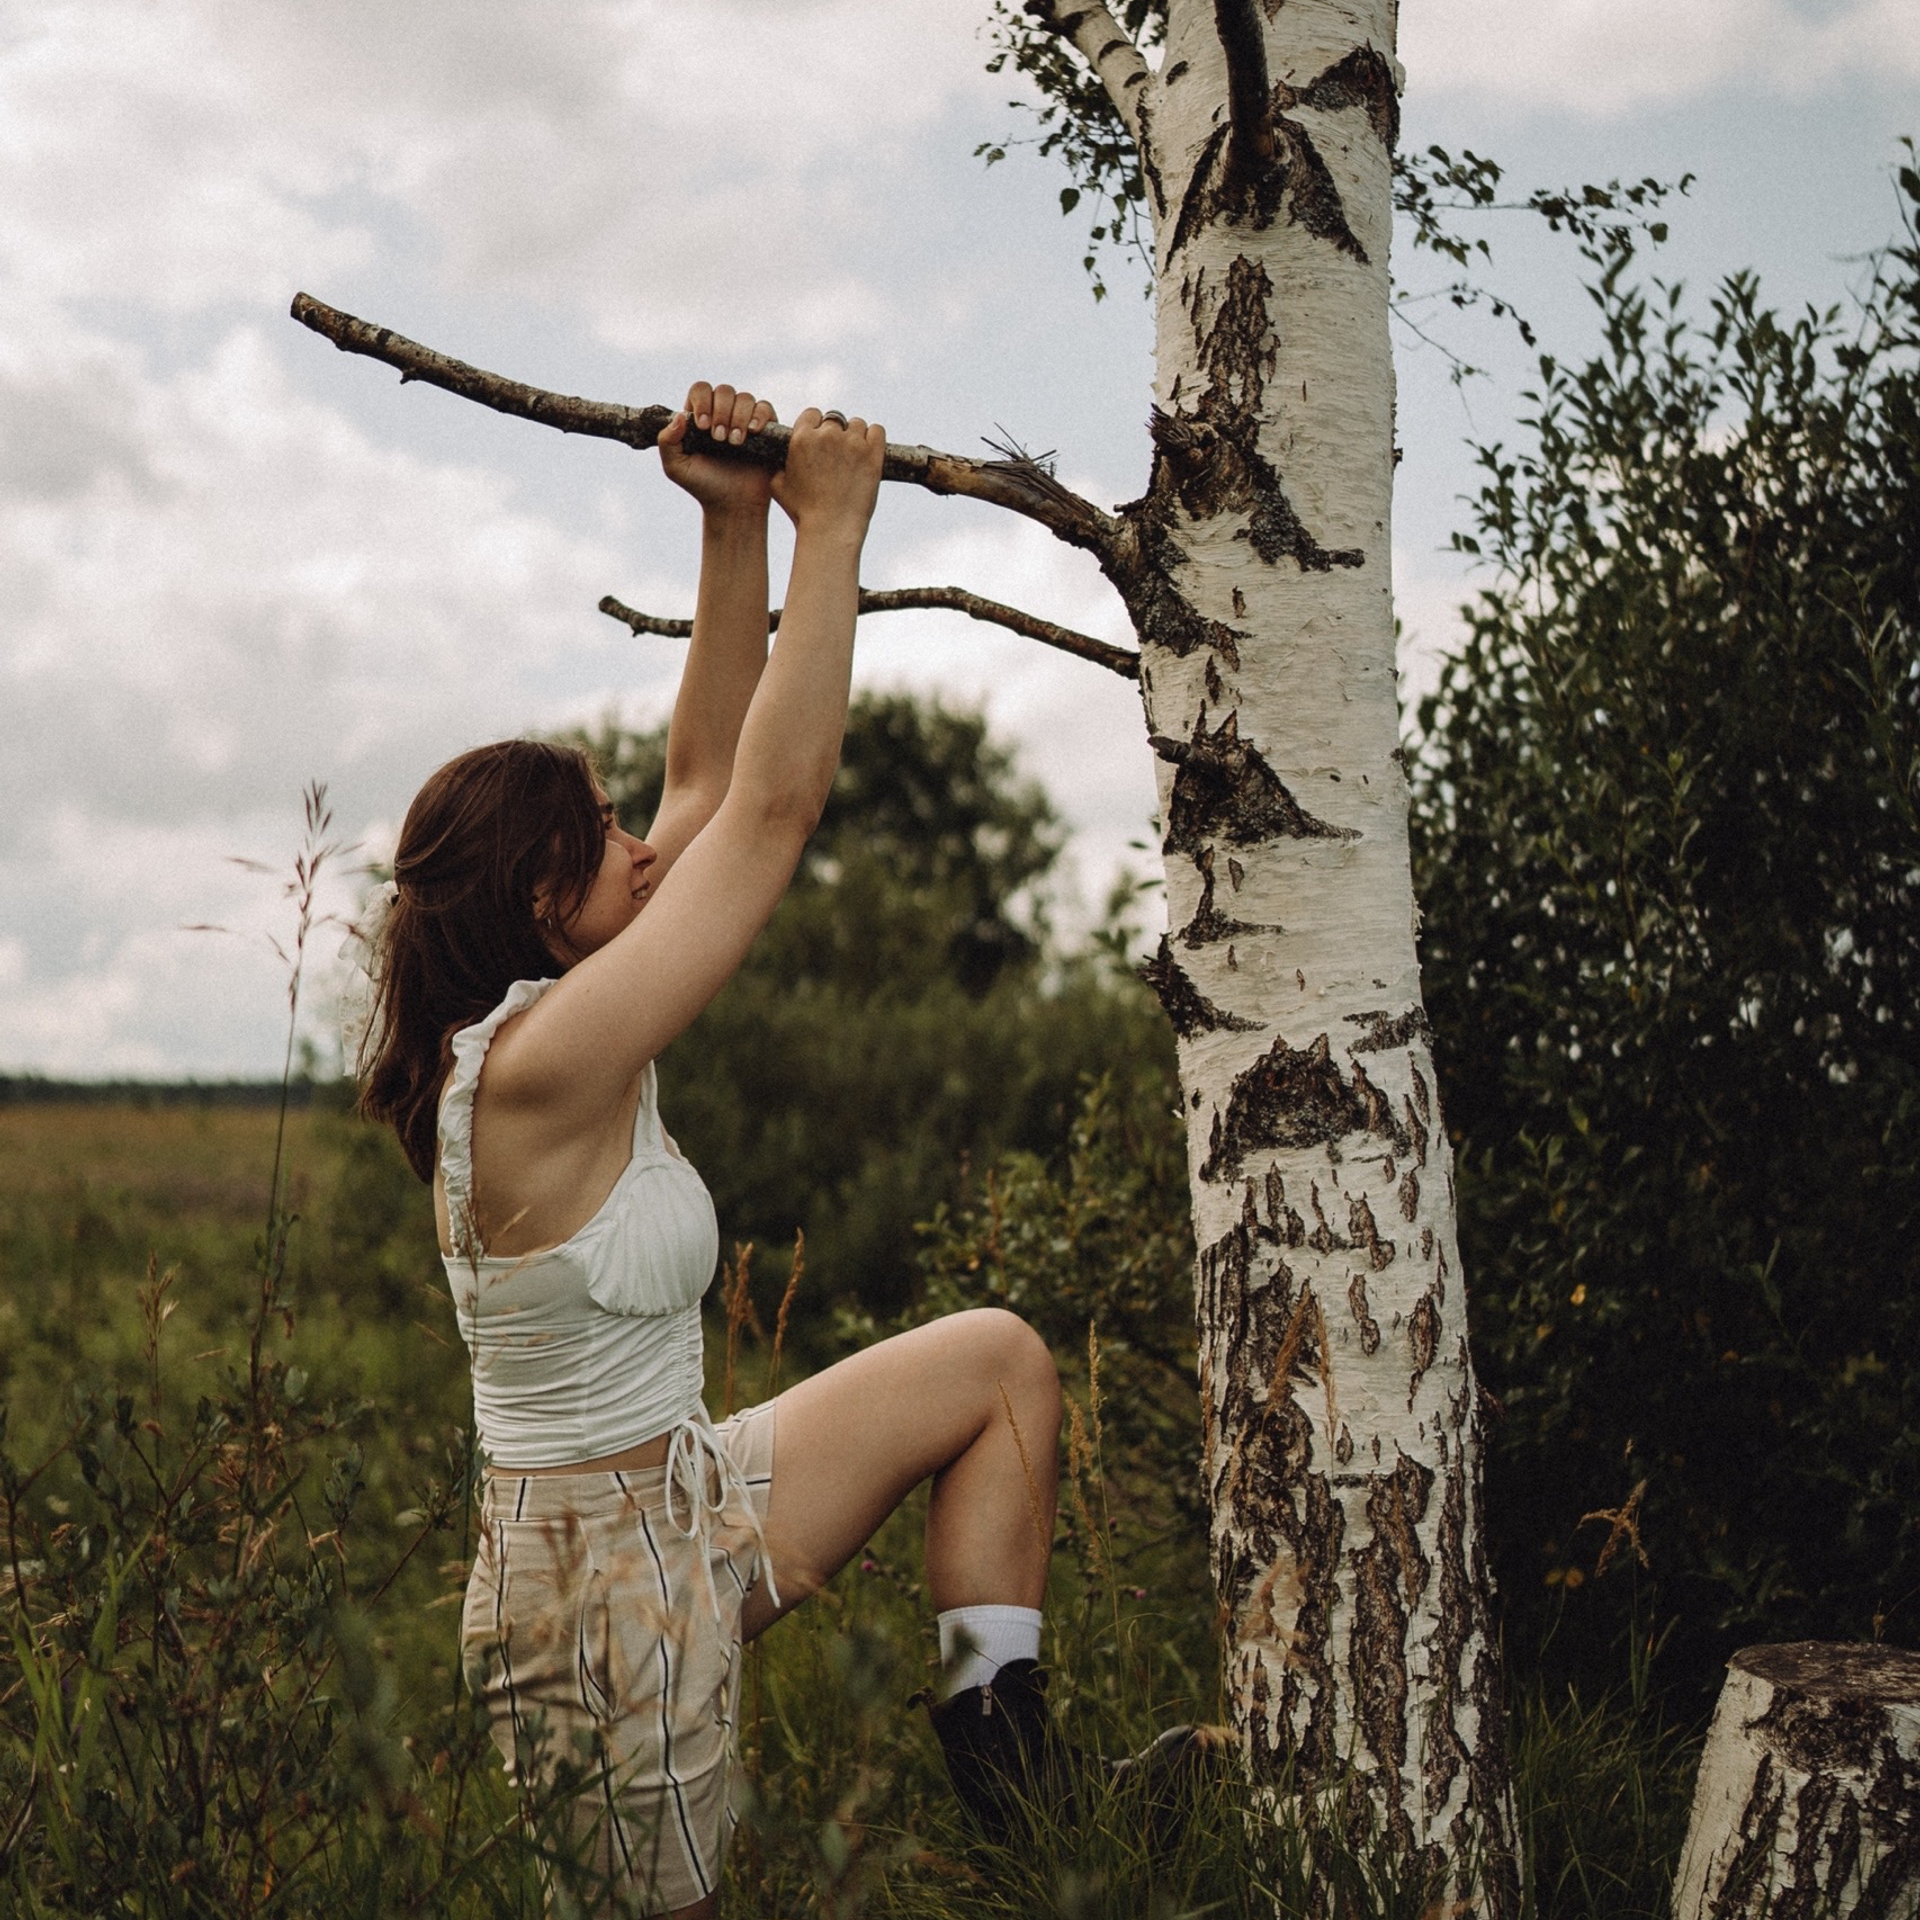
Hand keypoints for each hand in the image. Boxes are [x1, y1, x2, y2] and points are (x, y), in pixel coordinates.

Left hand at [659, 381, 777, 516]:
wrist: (733, 506)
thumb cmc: (704, 487)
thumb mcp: (676, 467)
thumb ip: (667, 442)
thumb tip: (680, 416)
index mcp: (701, 416)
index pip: (701, 390)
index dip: (702, 401)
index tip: (702, 426)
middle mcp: (724, 413)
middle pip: (724, 390)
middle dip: (721, 412)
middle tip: (719, 439)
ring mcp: (745, 420)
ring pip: (745, 398)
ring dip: (738, 418)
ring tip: (735, 443)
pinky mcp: (765, 430)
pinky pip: (765, 408)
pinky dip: (759, 416)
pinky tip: (753, 432)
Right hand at [771, 408, 884, 536]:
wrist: (831, 529)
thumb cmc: (803, 513)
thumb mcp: (778, 486)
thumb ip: (778, 464)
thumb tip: (780, 457)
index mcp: (802, 438)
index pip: (811, 414)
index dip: (815, 426)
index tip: (819, 440)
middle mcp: (827, 435)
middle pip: (834, 419)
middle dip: (835, 433)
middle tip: (837, 454)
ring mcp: (852, 443)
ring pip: (857, 424)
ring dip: (855, 436)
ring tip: (853, 455)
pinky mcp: (873, 454)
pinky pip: (877, 431)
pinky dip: (874, 438)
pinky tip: (869, 450)